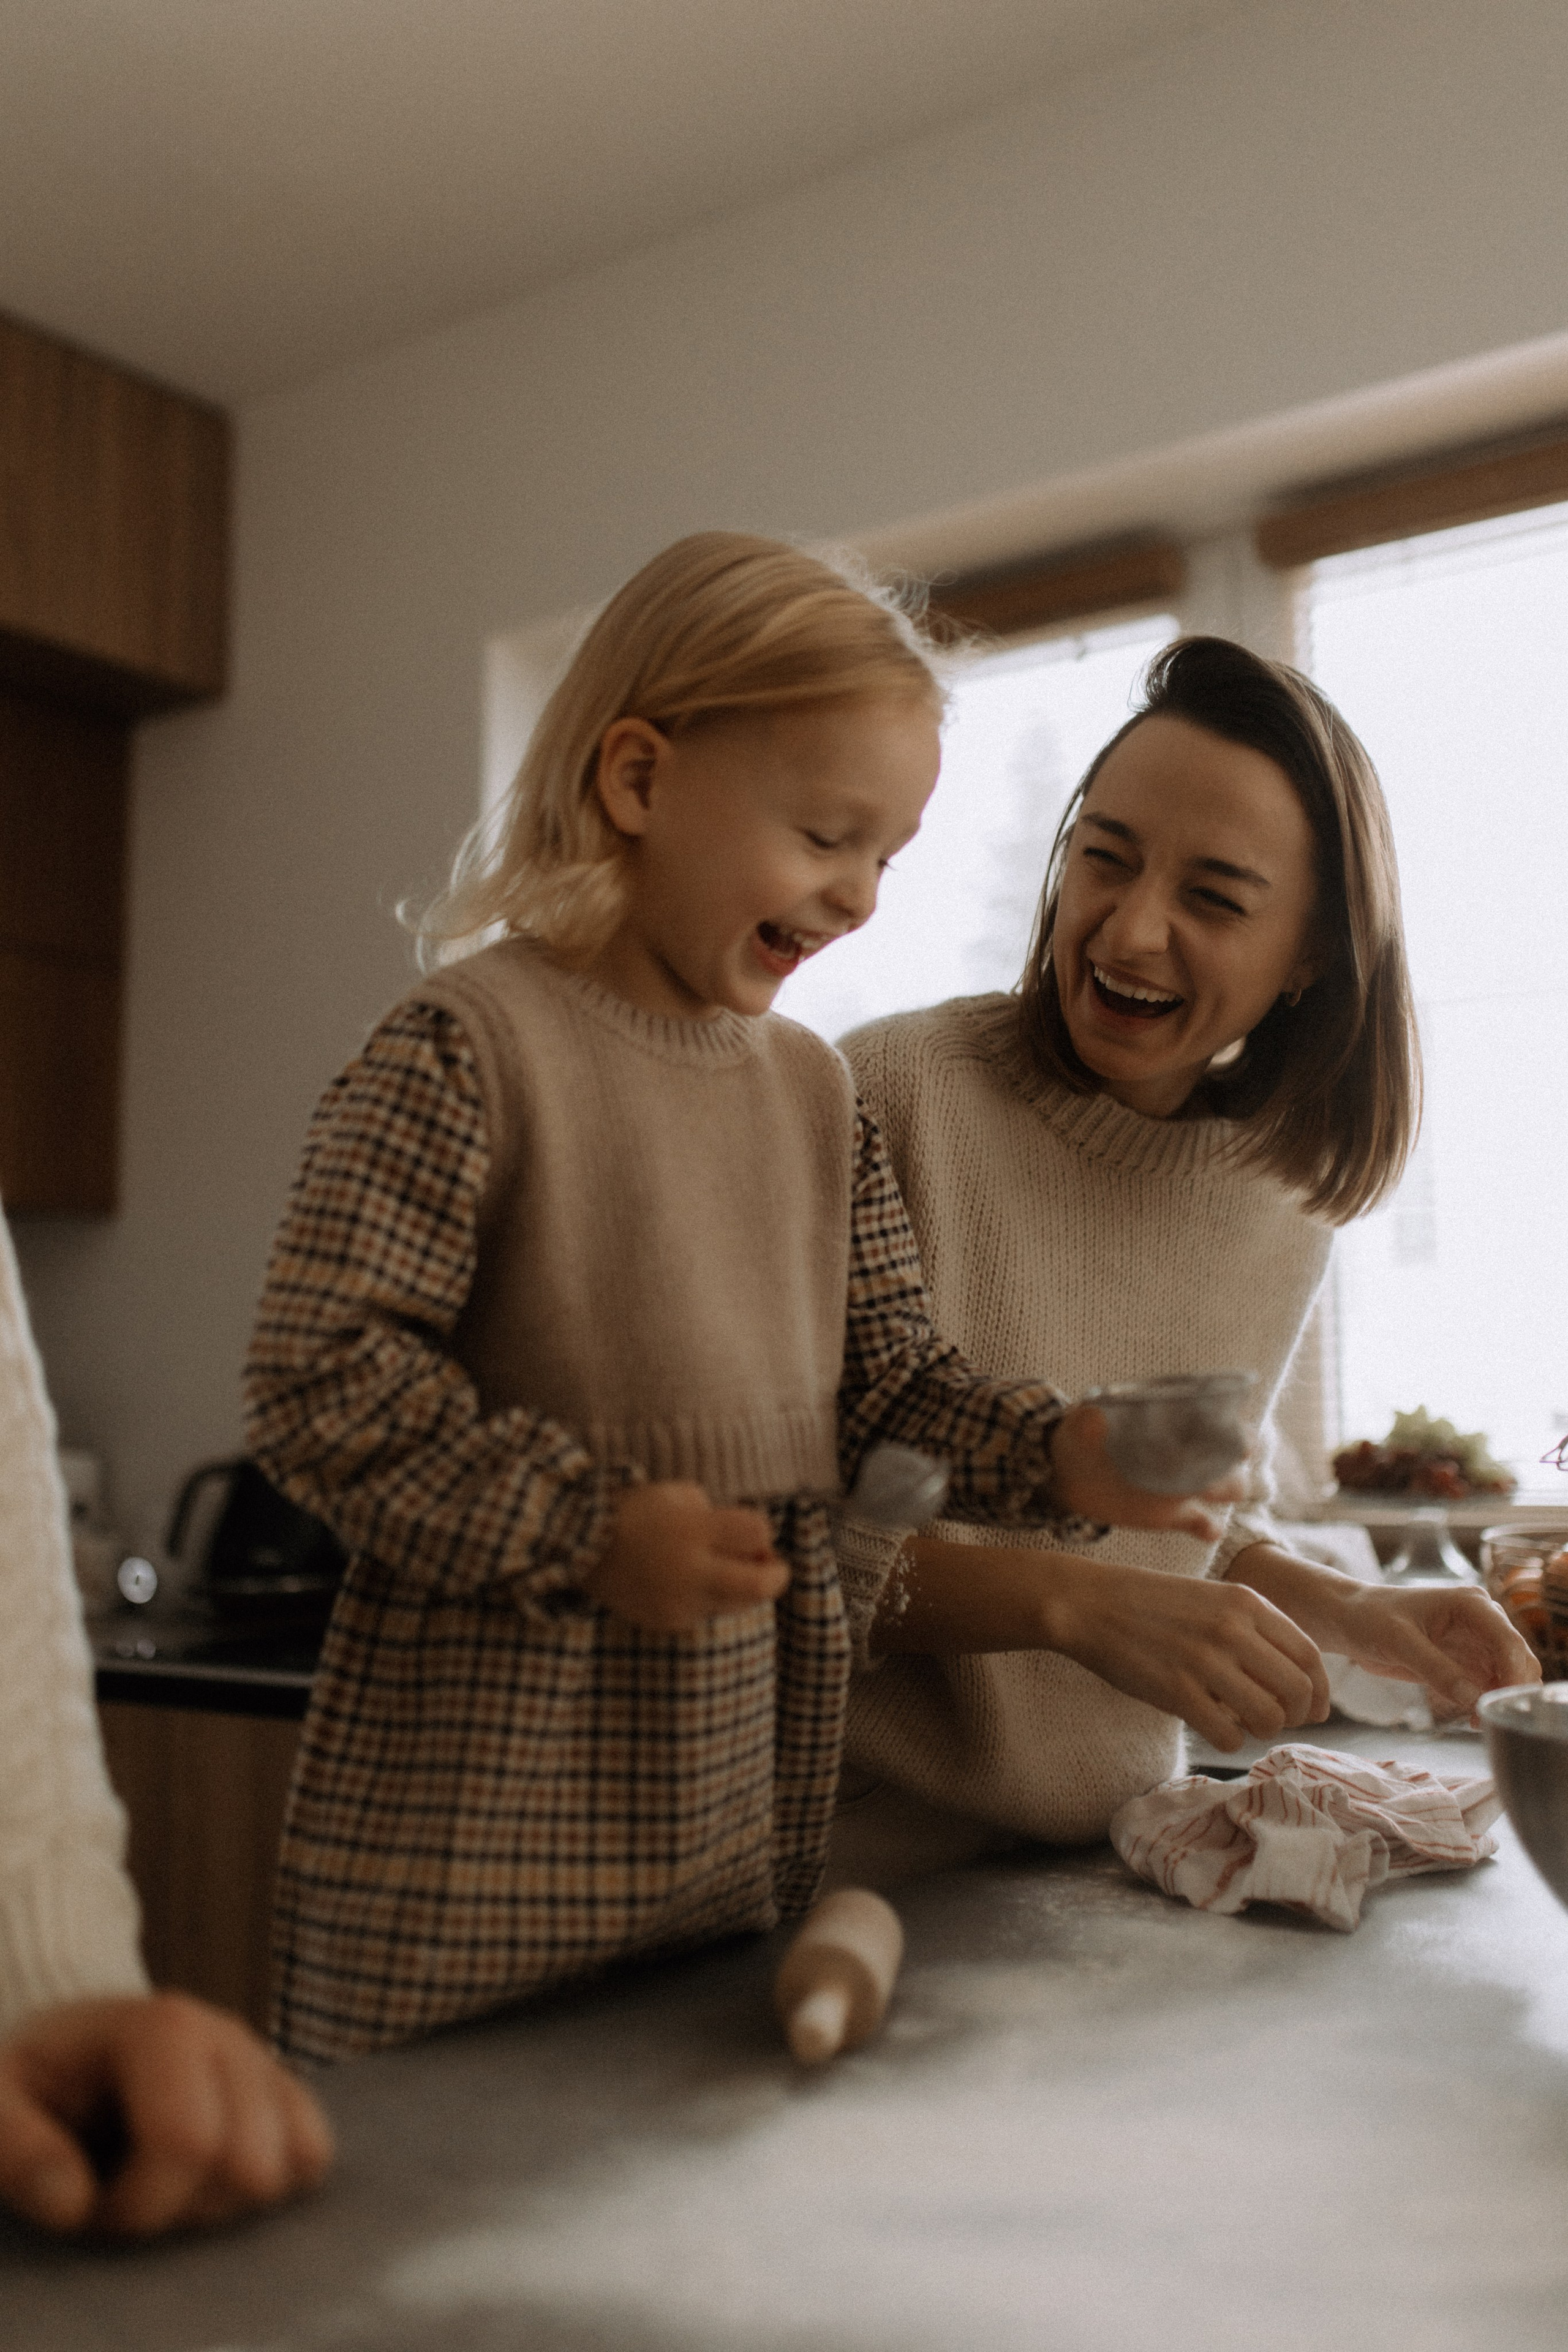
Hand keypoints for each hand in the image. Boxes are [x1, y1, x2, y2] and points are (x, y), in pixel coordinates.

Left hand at [0, 1992, 333, 2237]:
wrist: (73, 2046)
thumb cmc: (34, 2080)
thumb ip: (15, 2148)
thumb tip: (73, 2202)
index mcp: (164, 2026)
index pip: (189, 2143)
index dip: (135, 2205)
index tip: (89, 2208)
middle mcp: (229, 2036)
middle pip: (249, 2166)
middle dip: (183, 2210)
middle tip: (128, 2197)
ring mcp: (264, 2062)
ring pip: (289, 2168)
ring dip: (223, 2203)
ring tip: (166, 2185)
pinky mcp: (284, 2092)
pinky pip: (314, 2154)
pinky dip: (268, 2186)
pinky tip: (209, 2180)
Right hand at [584, 1480, 788, 1631]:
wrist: (583, 1547)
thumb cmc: (639, 1512)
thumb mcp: (681, 1496)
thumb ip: (719, 1516)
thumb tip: (751, 1543)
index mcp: (694, 1530)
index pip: (758, 1534)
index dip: (762, 1533)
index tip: (750, 1532)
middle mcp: (691, 1570)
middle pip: (761, 1584)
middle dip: (776, 1574)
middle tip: (770, 1565)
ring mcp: (681, 1602)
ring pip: (738, 1603)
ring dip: (743, 1588)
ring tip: (726, 1571)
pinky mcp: (670, 1621)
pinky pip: (708, 1612)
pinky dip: (711, 1598)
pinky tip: (691, 1582)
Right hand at [1044, 1556, 1330, 1751]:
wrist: (1090, 1603)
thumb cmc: (1152, 1604)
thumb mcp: (1213, 1597)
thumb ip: (1254, 1628)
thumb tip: (1297, 1678)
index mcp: (1246, 1602)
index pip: (1310, 1656)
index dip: (1321, 1691)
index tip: (1317, 1710)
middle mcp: (1233, 1629)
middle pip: (1297, 1690)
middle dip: (1298, 1716)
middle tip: (1279, 1722)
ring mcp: (1205, 1660)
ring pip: (1269, 1717)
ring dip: (1264, 1730)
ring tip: (1244, 1725)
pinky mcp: (1177, 1691)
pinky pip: (1228, 1734)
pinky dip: (1230, 1740)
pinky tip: (1215, 1728)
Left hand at [1049, 1404, 1245, 1541]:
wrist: (1068, 1472)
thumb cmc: (1082, 1435)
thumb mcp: (1082, 1423)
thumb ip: (1089, 1421)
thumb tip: (1094, 1418)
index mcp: (1175, 1422)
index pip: (1221, 1419)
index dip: (1235, 1428)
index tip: (1232, 1435)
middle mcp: (1189, 1452)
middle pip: (1234, 1456)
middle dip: (1235, 1460)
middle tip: (1215, 1466)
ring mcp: (1184, 1485)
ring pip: (1229, 1488)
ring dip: (1226, 1489)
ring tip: (1205, 1492)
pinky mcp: (1173, 1514)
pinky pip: (1206, 1524)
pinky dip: (1211, 1528)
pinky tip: (1206, 1528)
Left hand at [1324, 1580, 1542, 1716]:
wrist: (1351, 1621)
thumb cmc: (1370, 1618)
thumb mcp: (1398, 1641)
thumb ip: (1434, 1667)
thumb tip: (1472, 1696)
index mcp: (1469, 1604)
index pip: (1506, 1639)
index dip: (1513, 1671)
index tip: (1503, 1702)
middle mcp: (1481, 1621)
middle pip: (1517, 1658)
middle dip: (1511, 1688)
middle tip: (1491, 1718)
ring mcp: (1476, 1642)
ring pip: (1509, 1674)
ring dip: (1502, 1699)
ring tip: (1479, 1723)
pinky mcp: (1467, 1662)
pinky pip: (1491, 1685)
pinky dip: (1489, 1702)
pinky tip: (1474, 1720)